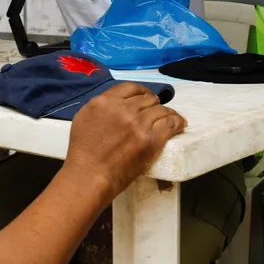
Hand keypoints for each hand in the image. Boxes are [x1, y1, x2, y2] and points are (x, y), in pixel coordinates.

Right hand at [62, 83, 186, 201]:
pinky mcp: (150, 139)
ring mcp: (138, 124)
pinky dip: (177, 122)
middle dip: (153, 104)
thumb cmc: (83, 152)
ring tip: (171, 118)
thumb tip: (118, 103)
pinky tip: (181, 124)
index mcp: (104, 101)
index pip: (130, 87)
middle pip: (147, 98)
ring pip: (161, 109)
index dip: (141, 92)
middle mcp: (123, 109)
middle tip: (156, 111)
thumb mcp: (84, 117)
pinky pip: (170, 123)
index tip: (145, 98)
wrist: (90, 175)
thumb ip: (102, 106)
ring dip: (167, 113)